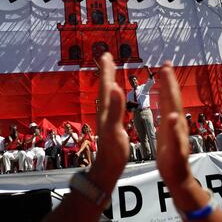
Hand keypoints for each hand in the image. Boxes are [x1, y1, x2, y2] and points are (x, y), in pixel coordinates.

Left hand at [88, 53, 128, 194]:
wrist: (108, 166)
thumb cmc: (113, 149)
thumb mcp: (115, 128)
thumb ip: (116, 108)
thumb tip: (116, 86)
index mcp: (106, 108)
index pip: (107, 84)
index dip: (107, 70)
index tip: (106, 55)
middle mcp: (105, 109)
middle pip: (105, 86)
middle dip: (106, 71)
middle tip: (106, 56)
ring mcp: (107, 116)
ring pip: (108, 93)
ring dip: (109, 79)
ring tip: (111, 70)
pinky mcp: (111, 122)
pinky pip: (112, 102)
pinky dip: (114, 93)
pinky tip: (116, 94)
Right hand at [156, 62, 200, 202]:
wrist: (178, 176)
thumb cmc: (174, 164)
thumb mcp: (174, 150)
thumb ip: (174, 133)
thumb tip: (173, 116)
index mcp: (176, 123)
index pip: (172, 98)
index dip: (168, 82)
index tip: (165, 67)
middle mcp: (176, 120)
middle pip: (173, 95)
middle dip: (169, 80)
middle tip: (166, 64)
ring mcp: (174, 124)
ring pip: (170, 101)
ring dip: (167, 86)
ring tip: (164, 74)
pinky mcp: (171, 128)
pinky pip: (166, 109)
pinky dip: (163, 99)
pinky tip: (160, 96)